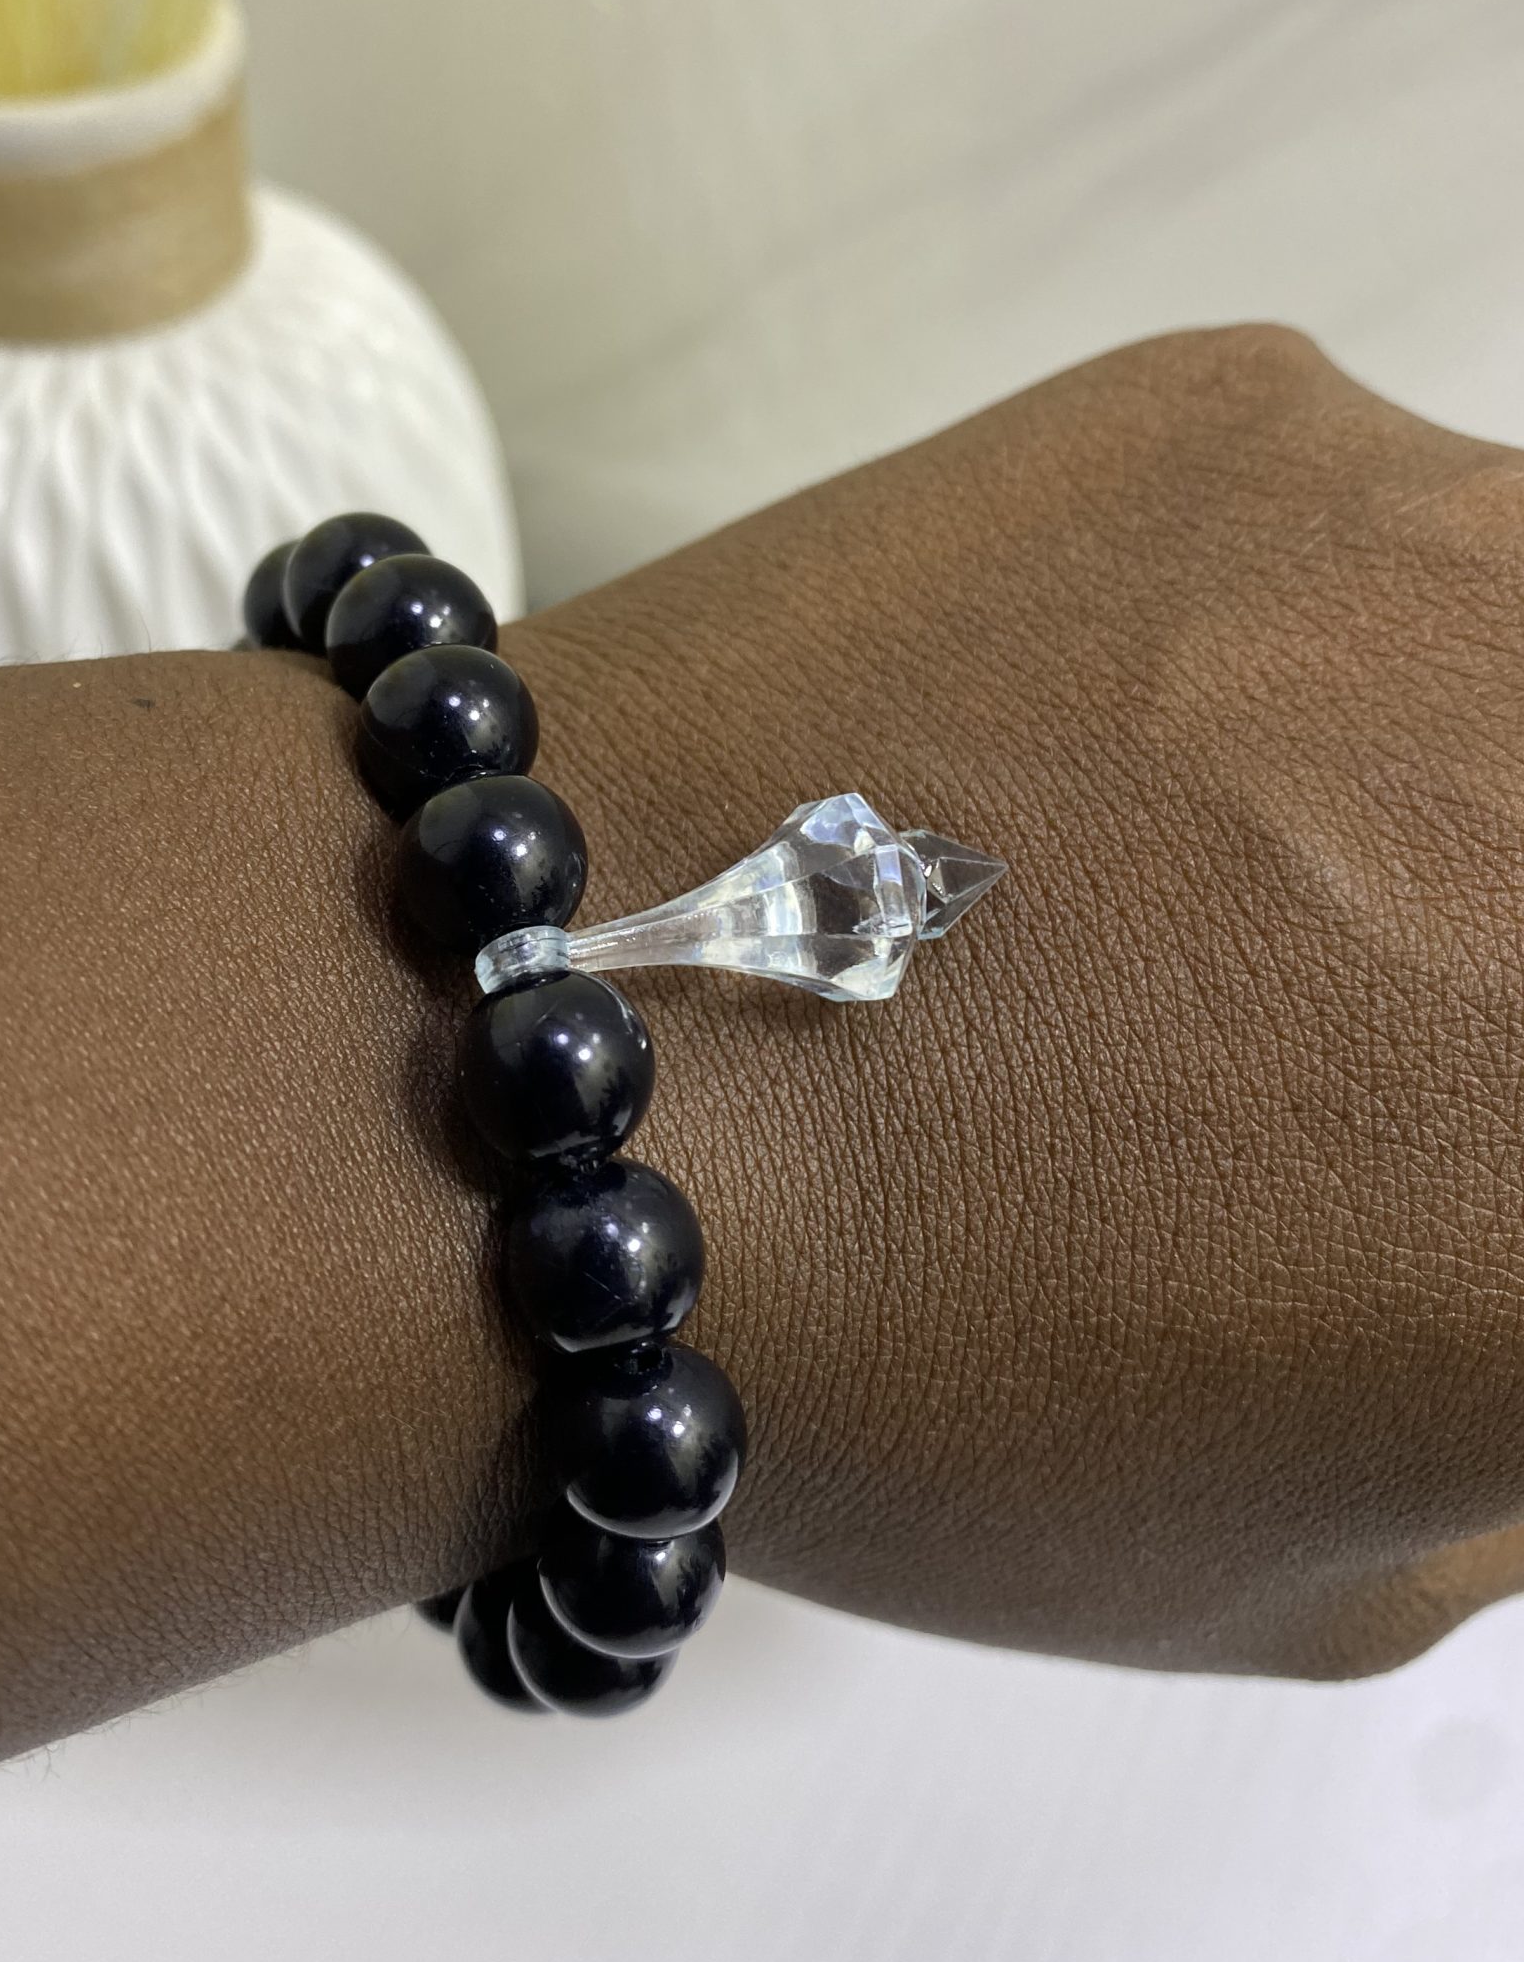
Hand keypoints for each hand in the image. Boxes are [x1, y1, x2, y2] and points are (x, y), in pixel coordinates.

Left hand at [513, 325, 1523, 1675]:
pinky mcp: (1243, 404)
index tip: (1441, 1133)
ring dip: (1469, 754)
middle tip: (1371, 1009)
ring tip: (1247, 862)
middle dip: (1493, 955)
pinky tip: (1095, 731)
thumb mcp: (1322, 1557)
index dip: (1504, 1127)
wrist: (535, 1080)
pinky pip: (1372, 522)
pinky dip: (1302, 633)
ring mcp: (1453, 544)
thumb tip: (1522, 1228)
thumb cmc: (919, 1390)